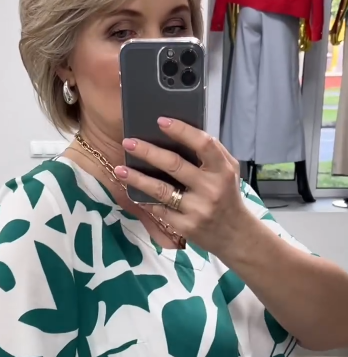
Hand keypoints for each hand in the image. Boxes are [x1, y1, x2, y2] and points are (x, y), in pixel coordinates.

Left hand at [116, 118, 252, 258]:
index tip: (161, 121)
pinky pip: (160, 210)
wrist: (235, 235)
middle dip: (148, 152)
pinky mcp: (186, 227)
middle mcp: (211, 189)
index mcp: (223, 170)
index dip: (182, 130)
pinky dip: (145, 200)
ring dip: (137, 178)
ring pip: (161, 190)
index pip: (203, 144)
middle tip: (127, 142)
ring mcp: (197, 209)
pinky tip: (132, 192)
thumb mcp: (229, 171)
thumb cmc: (227, 196)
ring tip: (119, 169)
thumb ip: (211, 153)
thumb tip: (182, 131)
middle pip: (174, 165)